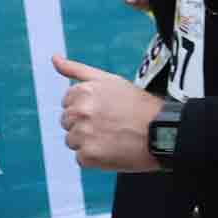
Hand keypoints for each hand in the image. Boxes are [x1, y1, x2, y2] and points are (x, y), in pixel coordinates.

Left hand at [52, 55, 162, 169]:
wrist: (164, 131)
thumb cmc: (139, 106)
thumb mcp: (110, 80)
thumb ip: (77, 69)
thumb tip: (54, 58)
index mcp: (82, 92)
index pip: (68, 104)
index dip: (87, 108)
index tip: (106, 111)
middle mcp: (79, 112)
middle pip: (68, 123)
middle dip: (85, 125)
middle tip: (111, 125)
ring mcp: (83, 134)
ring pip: (73, 142)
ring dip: (89, 142)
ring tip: (113, 138)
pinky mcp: (88, 155)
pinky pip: (82, 159)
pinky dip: (96, 159)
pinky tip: (113, 151)